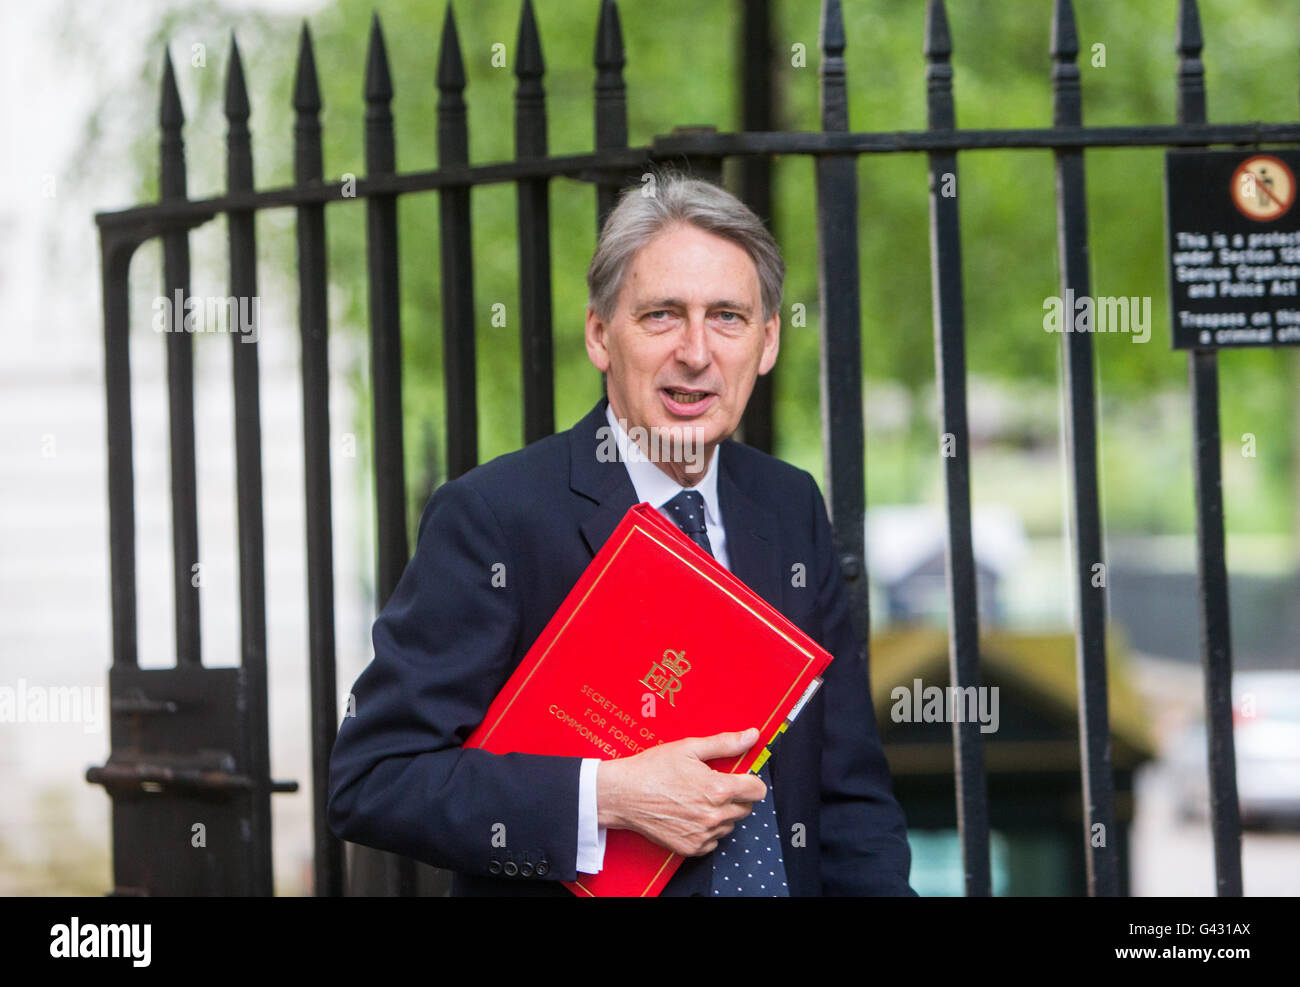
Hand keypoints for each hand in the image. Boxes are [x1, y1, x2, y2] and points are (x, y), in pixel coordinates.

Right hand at [595, 728, 766, 856]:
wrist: (623, 795)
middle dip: (735, 796)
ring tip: (698, 799)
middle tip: (712, 785)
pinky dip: (707, 830)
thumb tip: (751, 736)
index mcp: (718, 789)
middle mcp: (714, 816)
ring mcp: (703, 835)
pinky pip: (713, 841)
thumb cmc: (653, 769)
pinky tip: (690, 814)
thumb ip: (725, 743)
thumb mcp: (689, 748)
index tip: (740, 777)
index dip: (750, 780)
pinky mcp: (691, 848)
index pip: (757, 791)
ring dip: (722, 813)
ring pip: (730, 825)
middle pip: (746, 808)